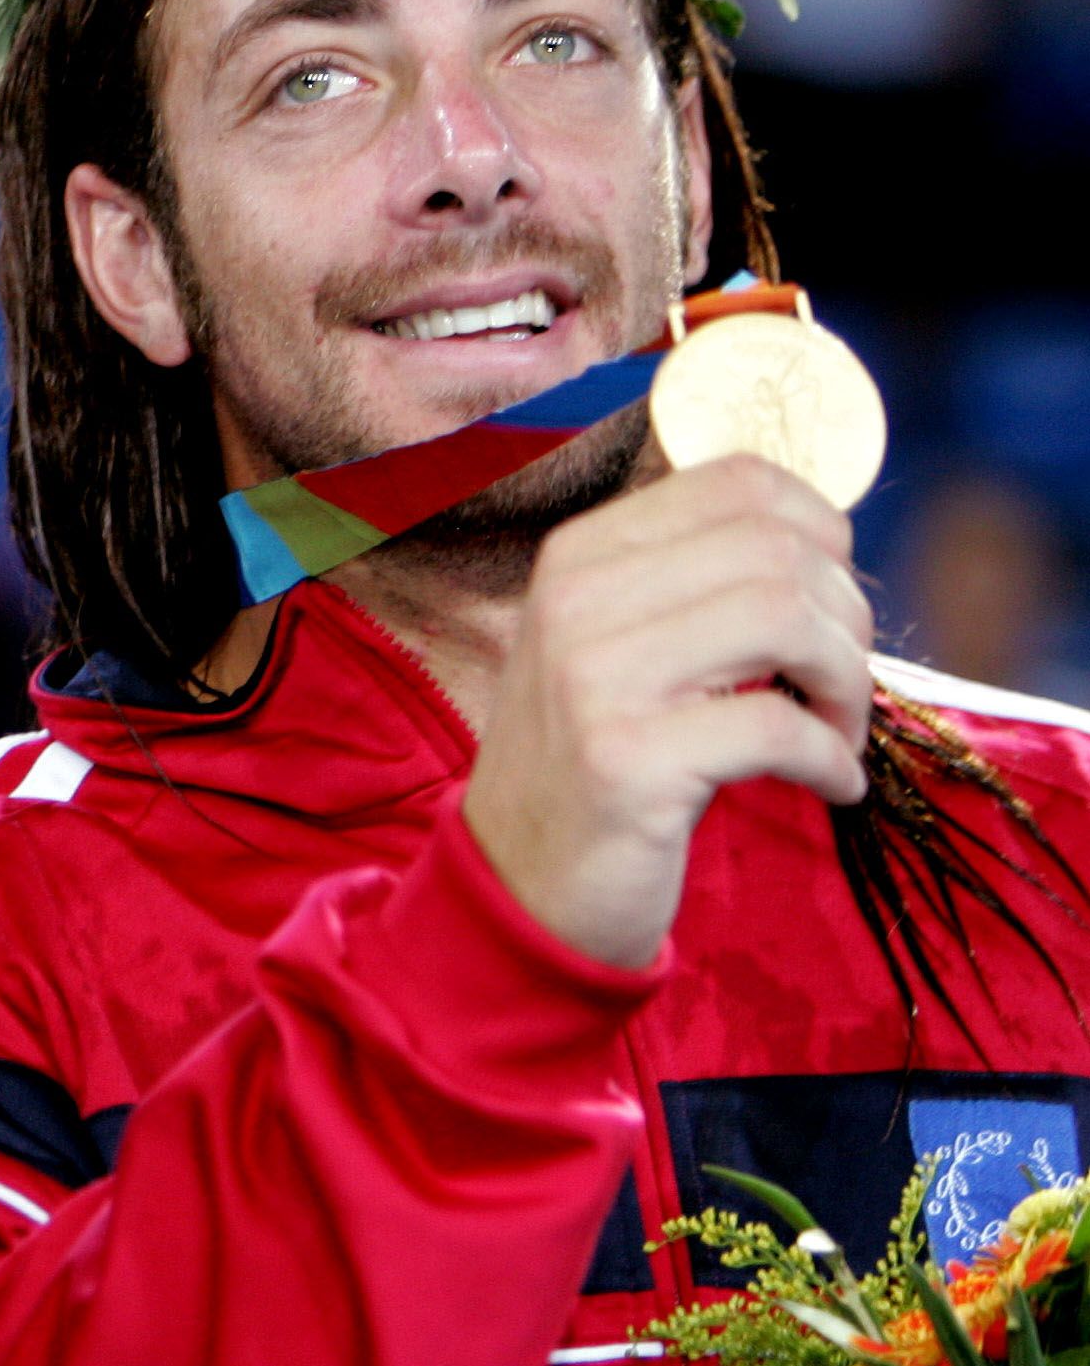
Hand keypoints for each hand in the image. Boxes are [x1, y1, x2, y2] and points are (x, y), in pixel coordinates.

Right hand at [461, 454, 873, 969]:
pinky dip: (831, 759)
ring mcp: (592, 680)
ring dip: (846, 684)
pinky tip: (830, 784)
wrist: (519, 884)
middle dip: (846, 620)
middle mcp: (574, 601)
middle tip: (840, 686)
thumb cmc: (595, 761)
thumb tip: (826, 542)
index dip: (821, 532)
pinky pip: (779, 729)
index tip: (829, 600)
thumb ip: (689, 585)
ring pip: (785, 621)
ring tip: (837, 730)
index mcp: (577, 556)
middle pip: (777, 550)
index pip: (738, 481)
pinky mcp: (624, 762)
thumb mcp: (615, 647)